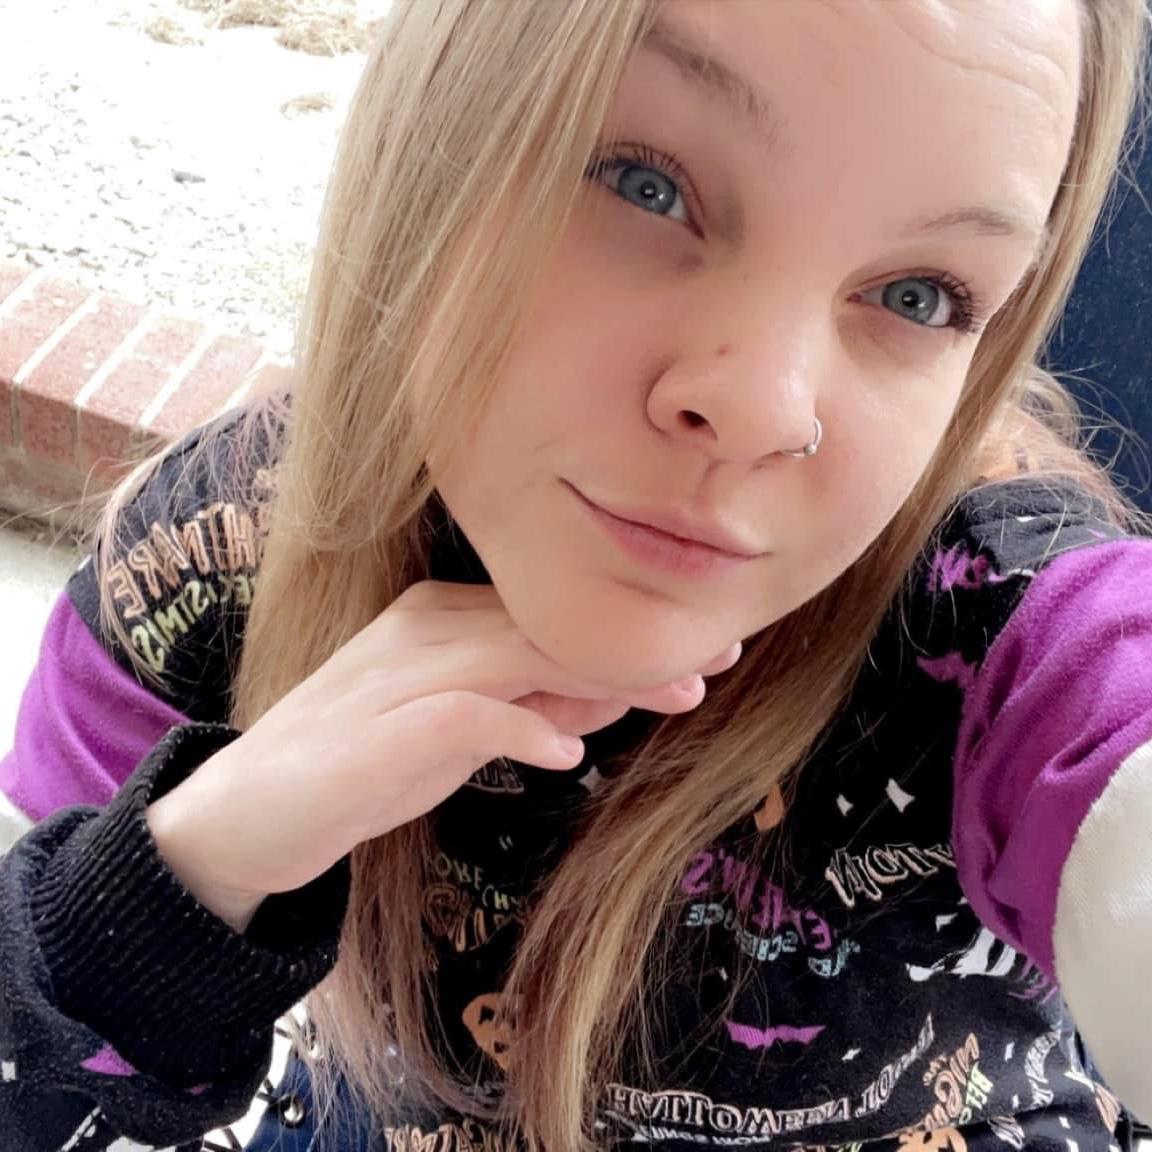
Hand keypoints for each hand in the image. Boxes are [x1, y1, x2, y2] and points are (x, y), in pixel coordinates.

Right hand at [145, 581, 739, 929]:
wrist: (252, 810)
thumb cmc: (363, 766)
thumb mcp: (463, 733)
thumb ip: (529, 708)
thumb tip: (609, 700)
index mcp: (444, 619)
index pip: (552, 618)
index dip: (628, 634)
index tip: (703, 646)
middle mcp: (427, 629)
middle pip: (549, 627)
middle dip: (638, 645)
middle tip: (721, 656)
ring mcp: (401, 671)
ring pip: (520, 654)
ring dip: (604, 677)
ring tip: (681, 693)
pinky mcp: (380, 726)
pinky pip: (463, 715)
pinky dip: (518, 728)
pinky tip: (565, 757)